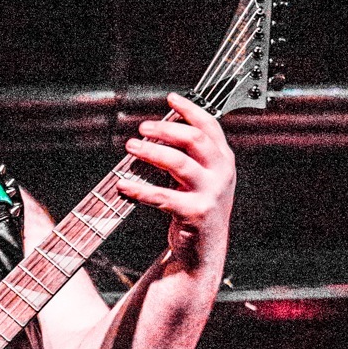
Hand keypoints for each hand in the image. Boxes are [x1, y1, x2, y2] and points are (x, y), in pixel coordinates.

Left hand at [114, 93, 234, 268]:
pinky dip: (139, 190)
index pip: (210, 126)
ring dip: (151, 151)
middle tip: (142, 127)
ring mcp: (210, 193)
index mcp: (224, 160)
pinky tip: (123, 184)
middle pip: (194, 139)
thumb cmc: (197, 209)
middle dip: (166, 129)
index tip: (171, 98)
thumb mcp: (202, 178)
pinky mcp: (194, 213)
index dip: (190, 109)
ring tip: (131, 147)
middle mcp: (221, 173)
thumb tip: (158, 130)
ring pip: (178, 163)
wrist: (204, 251)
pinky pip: (161, 196)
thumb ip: (190, 155)